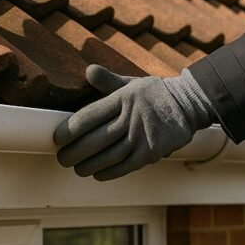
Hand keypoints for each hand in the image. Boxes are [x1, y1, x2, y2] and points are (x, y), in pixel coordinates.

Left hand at [53, 65, 212, 180]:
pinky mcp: (151, 152)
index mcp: (122, 98)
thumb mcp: (131, 83)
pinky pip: (125, 166)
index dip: (70, 129)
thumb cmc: (153, 93)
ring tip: (76, 168)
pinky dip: (109, 172)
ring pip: (109, 156)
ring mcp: (141, 136)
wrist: (186, 104)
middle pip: (96, 139)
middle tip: (62, 158)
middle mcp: (130, 116)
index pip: (90, 115)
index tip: (57, 138)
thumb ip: (108, 80)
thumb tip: (88, 70)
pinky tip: (97, 174)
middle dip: (75, 151)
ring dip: (89, 165)